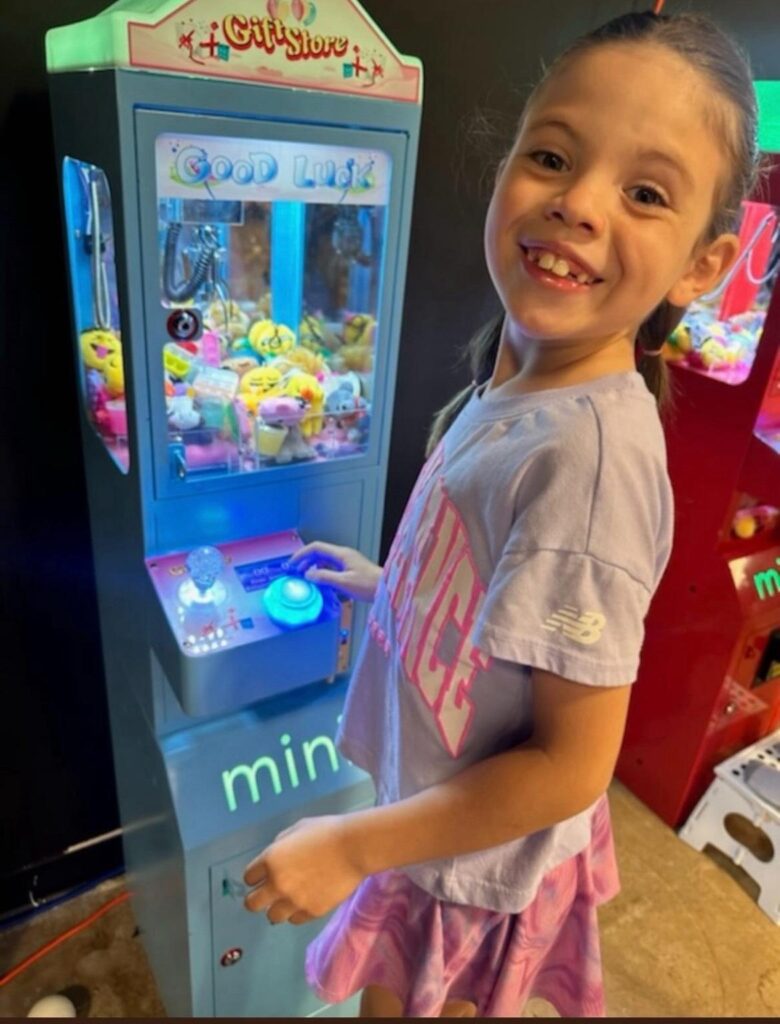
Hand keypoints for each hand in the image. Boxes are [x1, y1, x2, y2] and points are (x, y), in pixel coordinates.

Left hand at [243, 815, 365, 924]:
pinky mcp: (312, 912)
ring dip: (277, 907)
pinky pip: (295, 919)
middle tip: (269, 893)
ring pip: (272, 916)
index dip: (255, 876)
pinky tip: (305, 901)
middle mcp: (277, 884)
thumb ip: (280, 845)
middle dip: (258, 898)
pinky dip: (297, 912)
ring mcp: (294, 901)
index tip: (263, 875)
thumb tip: (274, 857)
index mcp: (271, 860)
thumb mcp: (297, 829)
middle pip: (252, 904)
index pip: (248, 877)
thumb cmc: (326, 831)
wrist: (354, 847)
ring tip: (290, 899)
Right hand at [288, 542, 381, 602]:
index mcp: (341, 554)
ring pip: (325, 560)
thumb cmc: (369, 585)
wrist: (386, 589)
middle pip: (319, 553)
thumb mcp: (344, 582)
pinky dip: (322, 573)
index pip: (316, 547)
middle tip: (296, 572)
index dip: (302, 554)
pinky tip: (320, 583)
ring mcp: (347, 562)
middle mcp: (343, 555)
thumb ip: (324, 577)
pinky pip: (331, 567)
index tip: (292, 563)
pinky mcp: (350, 569)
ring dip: (313, 567)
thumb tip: (308, 574)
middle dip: (305, 560)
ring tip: (306, 578)